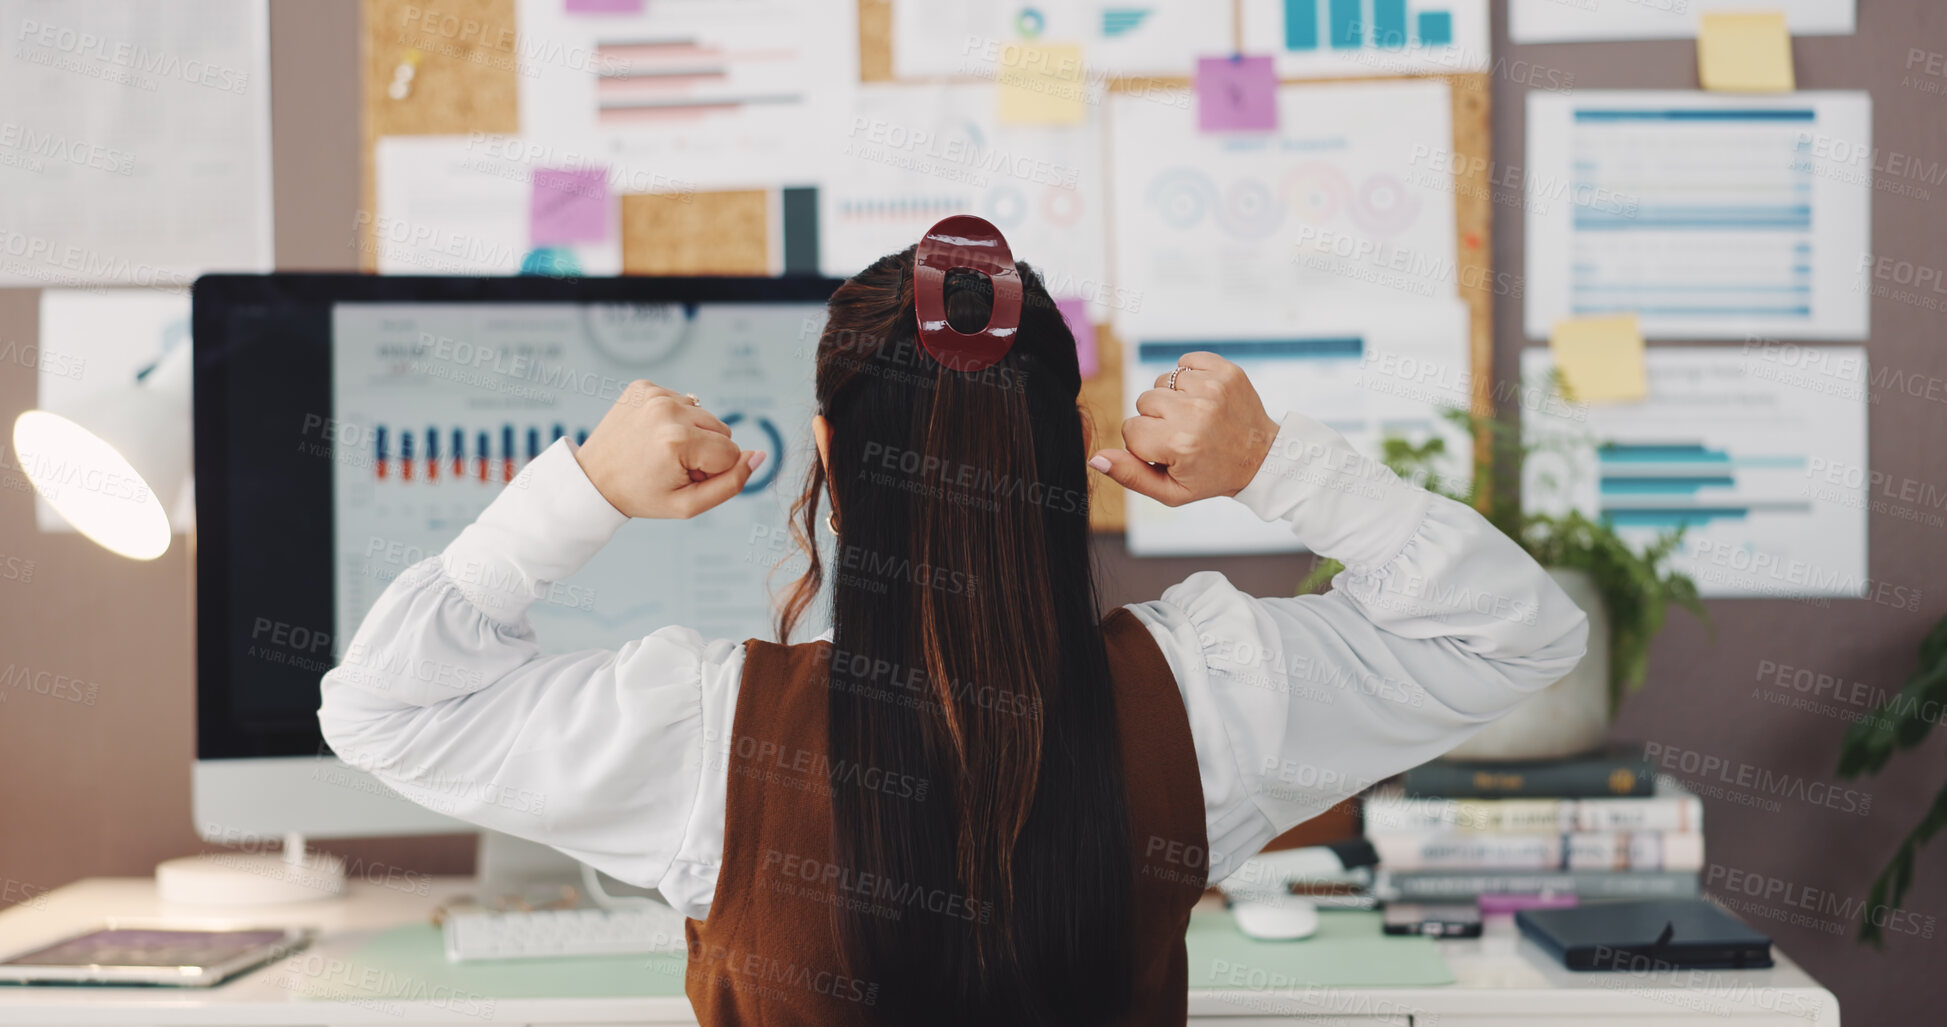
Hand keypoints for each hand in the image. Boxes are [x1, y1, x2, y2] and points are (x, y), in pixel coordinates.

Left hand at [573, 381, 765, 518]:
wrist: (593, 479)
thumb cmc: (642, 496)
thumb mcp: (689, 504)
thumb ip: (732, 484)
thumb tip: (760, 455)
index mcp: (679, 440)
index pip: (732, 453)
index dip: (713, 471)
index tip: (683, 477)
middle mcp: (668, 410)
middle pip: (722, 430)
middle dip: (705, 450)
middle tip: (671, 466)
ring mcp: (654, 394)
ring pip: (704, 415)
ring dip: (691, 434)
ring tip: (661, 450)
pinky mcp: (644, 386)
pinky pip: (683, 401)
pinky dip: (674, 419)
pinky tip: (652, 434)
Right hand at [1088, 352, 1278, 506]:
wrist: (1260, 457)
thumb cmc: (1211, 475)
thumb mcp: (1170, 491)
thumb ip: (1130, 475)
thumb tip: (1095, 457)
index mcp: (1180, 443)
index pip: (1131, 429)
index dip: (1145, 443)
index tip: (1169, 452)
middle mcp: (1196, 412)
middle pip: (1144, 401)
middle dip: (1157, 419)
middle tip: (1183, 434)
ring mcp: (1213, 388)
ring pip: (1161, 381)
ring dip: (1173, 399)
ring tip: (1195, 417)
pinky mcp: (1225, 371)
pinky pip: (1184, 362)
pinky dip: (1189, 378)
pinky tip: (1202, 398)